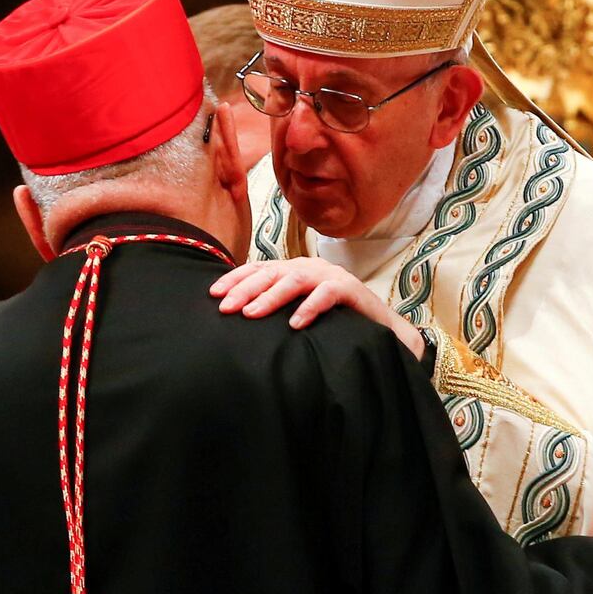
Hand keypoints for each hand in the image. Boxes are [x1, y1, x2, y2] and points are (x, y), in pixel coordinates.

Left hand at [210, 258, 424, 358]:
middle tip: (225, 307)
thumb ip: (276, 308)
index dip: (235, 278)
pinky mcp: (350, 289)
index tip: (213, 294)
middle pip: (272, 272)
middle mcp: (309, 267)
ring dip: (271, 296)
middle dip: (245, 288)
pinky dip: (309, 307)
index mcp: (294, 270)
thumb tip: (240, 317)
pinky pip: (327, 294)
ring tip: (251, 314)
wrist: (379, 326)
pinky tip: (295, 323)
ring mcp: (330, 276)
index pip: (259, 269)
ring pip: (295, 279)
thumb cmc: (333, 320)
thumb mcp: (299, 310)